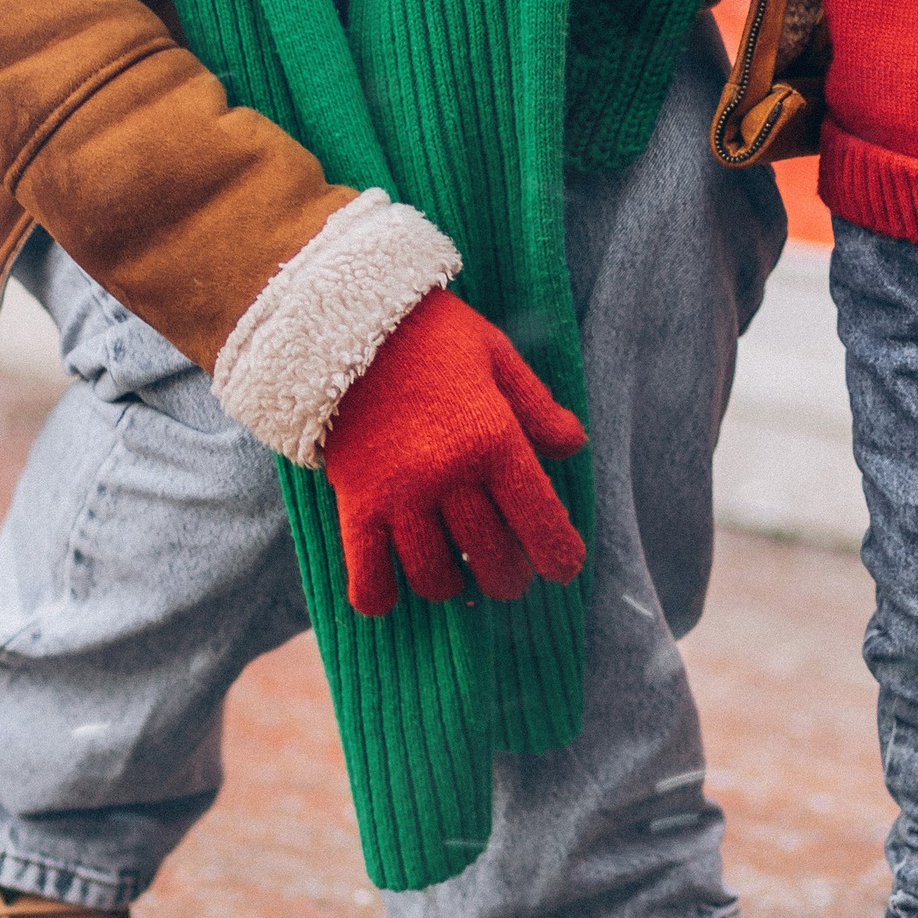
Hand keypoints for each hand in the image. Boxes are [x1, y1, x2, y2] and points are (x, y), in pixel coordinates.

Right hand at [323, 285, 589, 615]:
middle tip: (509, 574)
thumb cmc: (431, 335)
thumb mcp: (497, 356)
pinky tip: (393, 592)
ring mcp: (399, 494)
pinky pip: (368, 573)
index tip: (563, 569)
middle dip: (508, 576)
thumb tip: (574, 447)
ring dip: (453, 584)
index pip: (540, 519)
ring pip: (435, 574)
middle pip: (491, 556)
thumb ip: (537, 406)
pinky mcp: (356, 503)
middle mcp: (449, 475)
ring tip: (458, 573)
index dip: (559, 554)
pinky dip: (381, 595)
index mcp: (493, 438)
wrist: (343, 322)